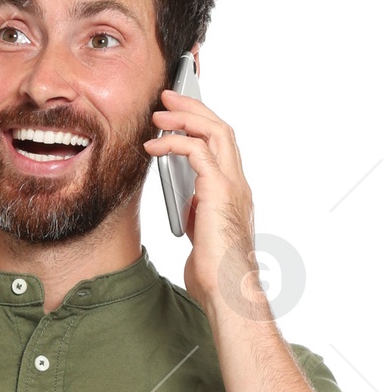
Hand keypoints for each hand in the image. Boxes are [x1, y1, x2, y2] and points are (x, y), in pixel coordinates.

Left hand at [143, 92, 270, 325]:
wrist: (228, 293)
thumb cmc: (216, 275)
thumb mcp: (202, 237)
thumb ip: (198, 215)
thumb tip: (188, 206)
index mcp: (234, 193)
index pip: (223, 146)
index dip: (202, 124)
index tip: (179, 115)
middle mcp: (238, 184)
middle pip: (222, 128)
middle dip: (194, 108)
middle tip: (169, 97)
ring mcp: (232, 186)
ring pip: (215, 131)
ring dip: (185, 117)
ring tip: (159, 113)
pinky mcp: (219, 191)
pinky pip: (197, 151)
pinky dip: (174, 143)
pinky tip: (154, 146)